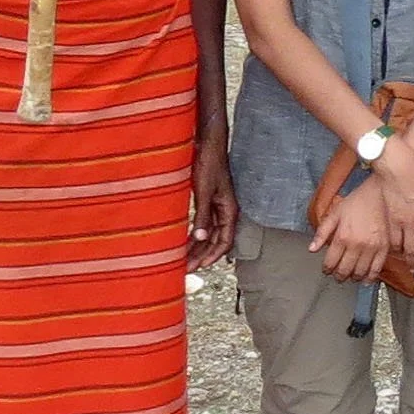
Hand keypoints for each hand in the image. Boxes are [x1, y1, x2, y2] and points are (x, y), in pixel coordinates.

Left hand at [189, 120, 235, 270]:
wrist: (207, 145)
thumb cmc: (209, 164)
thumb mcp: (204, 191)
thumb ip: (203, 215)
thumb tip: (200, 237)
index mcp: (229, 210)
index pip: (225, 241)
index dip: (213, 256)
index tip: (199, 266)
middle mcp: (225, 211)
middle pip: (216, 241)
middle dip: (203, 255)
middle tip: (187, 268)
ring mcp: (217, 206)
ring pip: (209, 234)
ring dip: (198, 247)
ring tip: (184, 258)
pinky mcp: (207, 201)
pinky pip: (203, 224)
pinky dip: (195, 234)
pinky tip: (185, 241)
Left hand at [309, 183, 388, 282]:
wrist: (379, 194)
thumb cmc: (357, 201)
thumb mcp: (335, 213)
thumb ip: (322, 232)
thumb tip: (311, 249)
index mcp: (342, 237)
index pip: (330, 262)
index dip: (326, 269)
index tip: (327, 270)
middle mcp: (356, 245)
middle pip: (344, 270)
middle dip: (338, 276)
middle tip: (337, 276)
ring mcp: (372, 248)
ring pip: (360, 273)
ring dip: (353, 278)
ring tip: (350, 276)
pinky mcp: (384, 248)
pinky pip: (377, 268)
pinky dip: (370, 277)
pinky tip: (366, 279)